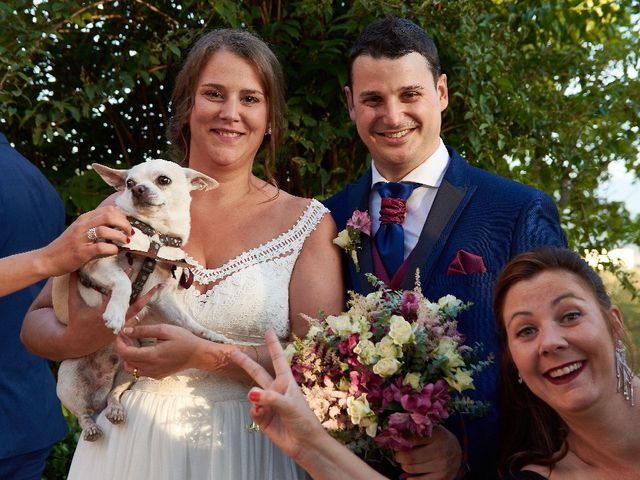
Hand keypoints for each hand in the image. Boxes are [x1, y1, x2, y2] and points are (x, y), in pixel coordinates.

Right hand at [42, 206, 131, 276]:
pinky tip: (115, 251)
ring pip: (104, 229)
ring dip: (119, 235)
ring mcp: (80, 238)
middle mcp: (82, 225)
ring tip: (125, 241)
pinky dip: (112, 248)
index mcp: (84, 219)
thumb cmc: (67, 246)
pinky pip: (99, 246)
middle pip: (109, 216)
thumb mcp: (80, 231)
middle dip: (124, 224)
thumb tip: (118, 228)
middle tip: (130, 233)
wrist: (47, 259)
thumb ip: (95, 226)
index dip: (122, 217)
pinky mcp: (80, 252)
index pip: (108, 210)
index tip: (127, 226)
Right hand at [63, 273, 157, 354]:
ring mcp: (119, 327)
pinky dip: (140, 311)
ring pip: (136, 313)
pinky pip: (133, 320)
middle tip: (156, 285)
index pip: (116, 295)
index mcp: (102, 312)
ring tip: (155, 290)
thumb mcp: (74, 304)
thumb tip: (72, 270)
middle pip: (134, 306)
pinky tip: (148, 302)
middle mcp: (114, 320)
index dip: (124, 283)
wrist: (77, 343)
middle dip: (145, 296)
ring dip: (146, 302)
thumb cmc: (75, 322)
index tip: (132, 270)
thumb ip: (73, 287)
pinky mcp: (121, 331)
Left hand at [116, 323, 205, 378]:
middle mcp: (150, 368)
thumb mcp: (164, 330)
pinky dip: (135, 362)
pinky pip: (139, 371)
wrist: (197, 355)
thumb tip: (126, 331)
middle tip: (126, 335)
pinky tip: (142, 352)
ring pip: (130, 368)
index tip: (120, 333)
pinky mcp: (156, 376)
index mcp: (151, 355)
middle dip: (122, 347)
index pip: (125, 352)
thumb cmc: (183, 339)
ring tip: (133, 344)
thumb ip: (144, 330)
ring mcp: (153, 374)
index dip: (119, 342)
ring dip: (127, 356)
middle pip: (125, 360)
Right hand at [230, 330, 323, 461]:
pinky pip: (252, 410)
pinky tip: (261, 415)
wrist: (304, 444)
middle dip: (246, 363)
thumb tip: (250, 394)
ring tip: (260, 406)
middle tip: (233, 352)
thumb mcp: (289, 406)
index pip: (278, 359)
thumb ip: (270, 398)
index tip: (268, 331)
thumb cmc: (303, 421)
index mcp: (286, 382)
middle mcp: (275, 390)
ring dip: (253, 398)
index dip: (273, 345)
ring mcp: (268, 403)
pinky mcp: (263, 417)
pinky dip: (255, 411)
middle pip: (257, 373)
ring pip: (252, 394)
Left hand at [394, 426, 461, 479]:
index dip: (400, 442)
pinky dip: (411, 479)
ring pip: (412, 469)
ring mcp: (442, 466)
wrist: (458, 452)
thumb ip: (417, 432)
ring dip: (404, 466)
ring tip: (405, 463)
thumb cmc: (439, 439)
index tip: (396, 443)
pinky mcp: (442, 478)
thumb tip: (396, 437)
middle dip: (399, 456)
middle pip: (410, 457)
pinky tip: (409, 476)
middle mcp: (441, 451)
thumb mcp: (431, 431)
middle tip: (398, 455)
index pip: (412, 440)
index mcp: (437, 435)